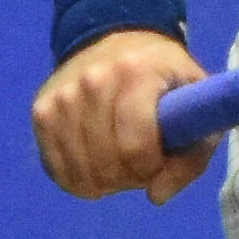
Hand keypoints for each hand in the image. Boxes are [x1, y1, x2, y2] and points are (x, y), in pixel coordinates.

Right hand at [30, 30, 216, 205]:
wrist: (119, 42)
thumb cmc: (167, 82)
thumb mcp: (197, 110)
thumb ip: (189, 159)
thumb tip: (155, 196)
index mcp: (136, 73)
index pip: (135, 145)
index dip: (151, 168)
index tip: (160, 162)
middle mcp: (92, 81)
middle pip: (107, 162)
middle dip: (130, 177)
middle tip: (141, 164)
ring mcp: (61, 96)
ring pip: (80, 171)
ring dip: (105, 181)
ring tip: (120, 162)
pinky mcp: (40, 110)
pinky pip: (56, 169)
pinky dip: (79, 179)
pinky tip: (96, 165)